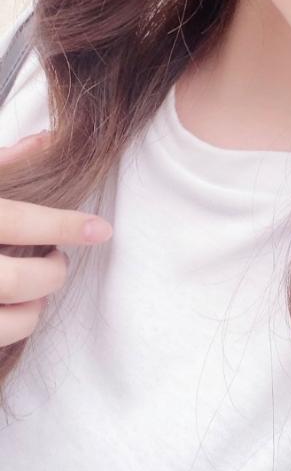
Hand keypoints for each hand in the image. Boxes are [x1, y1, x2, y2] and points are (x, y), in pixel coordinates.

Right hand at [0, 131, 112, 348]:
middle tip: (59, 261)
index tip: (101, 229)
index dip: (65, 225)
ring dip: (33, 312)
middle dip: (52, 273)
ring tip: (37, 294)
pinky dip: (9, 331)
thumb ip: (1, 164)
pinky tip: (10, 313)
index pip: (20, 221)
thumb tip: (46, 139)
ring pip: (7, 323)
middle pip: (19, 279)